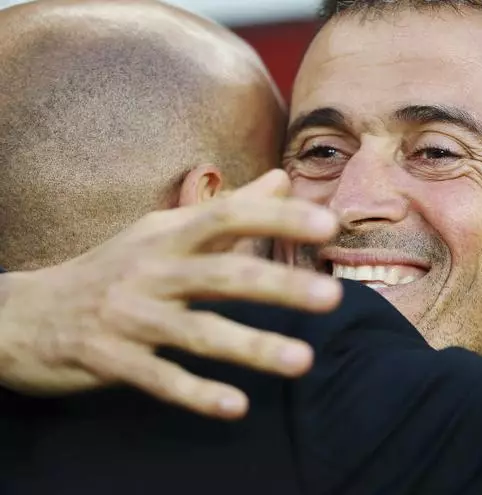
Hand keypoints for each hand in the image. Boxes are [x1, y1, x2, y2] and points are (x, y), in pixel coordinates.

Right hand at [0, 170, 340, 419]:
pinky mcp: (110, 361)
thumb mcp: (161, 233)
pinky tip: (237, 407)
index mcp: (167, 239)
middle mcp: (152, 273)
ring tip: (303, 360)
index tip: (327, 225)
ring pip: (198, 333)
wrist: (20, 315)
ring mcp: (130, 318)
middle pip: (223, 275)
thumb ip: (228, 210)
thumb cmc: (109, 269)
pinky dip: (197, 394)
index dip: (277, 220)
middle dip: (278, 286)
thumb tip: (283, 180)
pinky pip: (159, 380)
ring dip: (252, 346)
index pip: (228, 218)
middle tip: (332, 296)